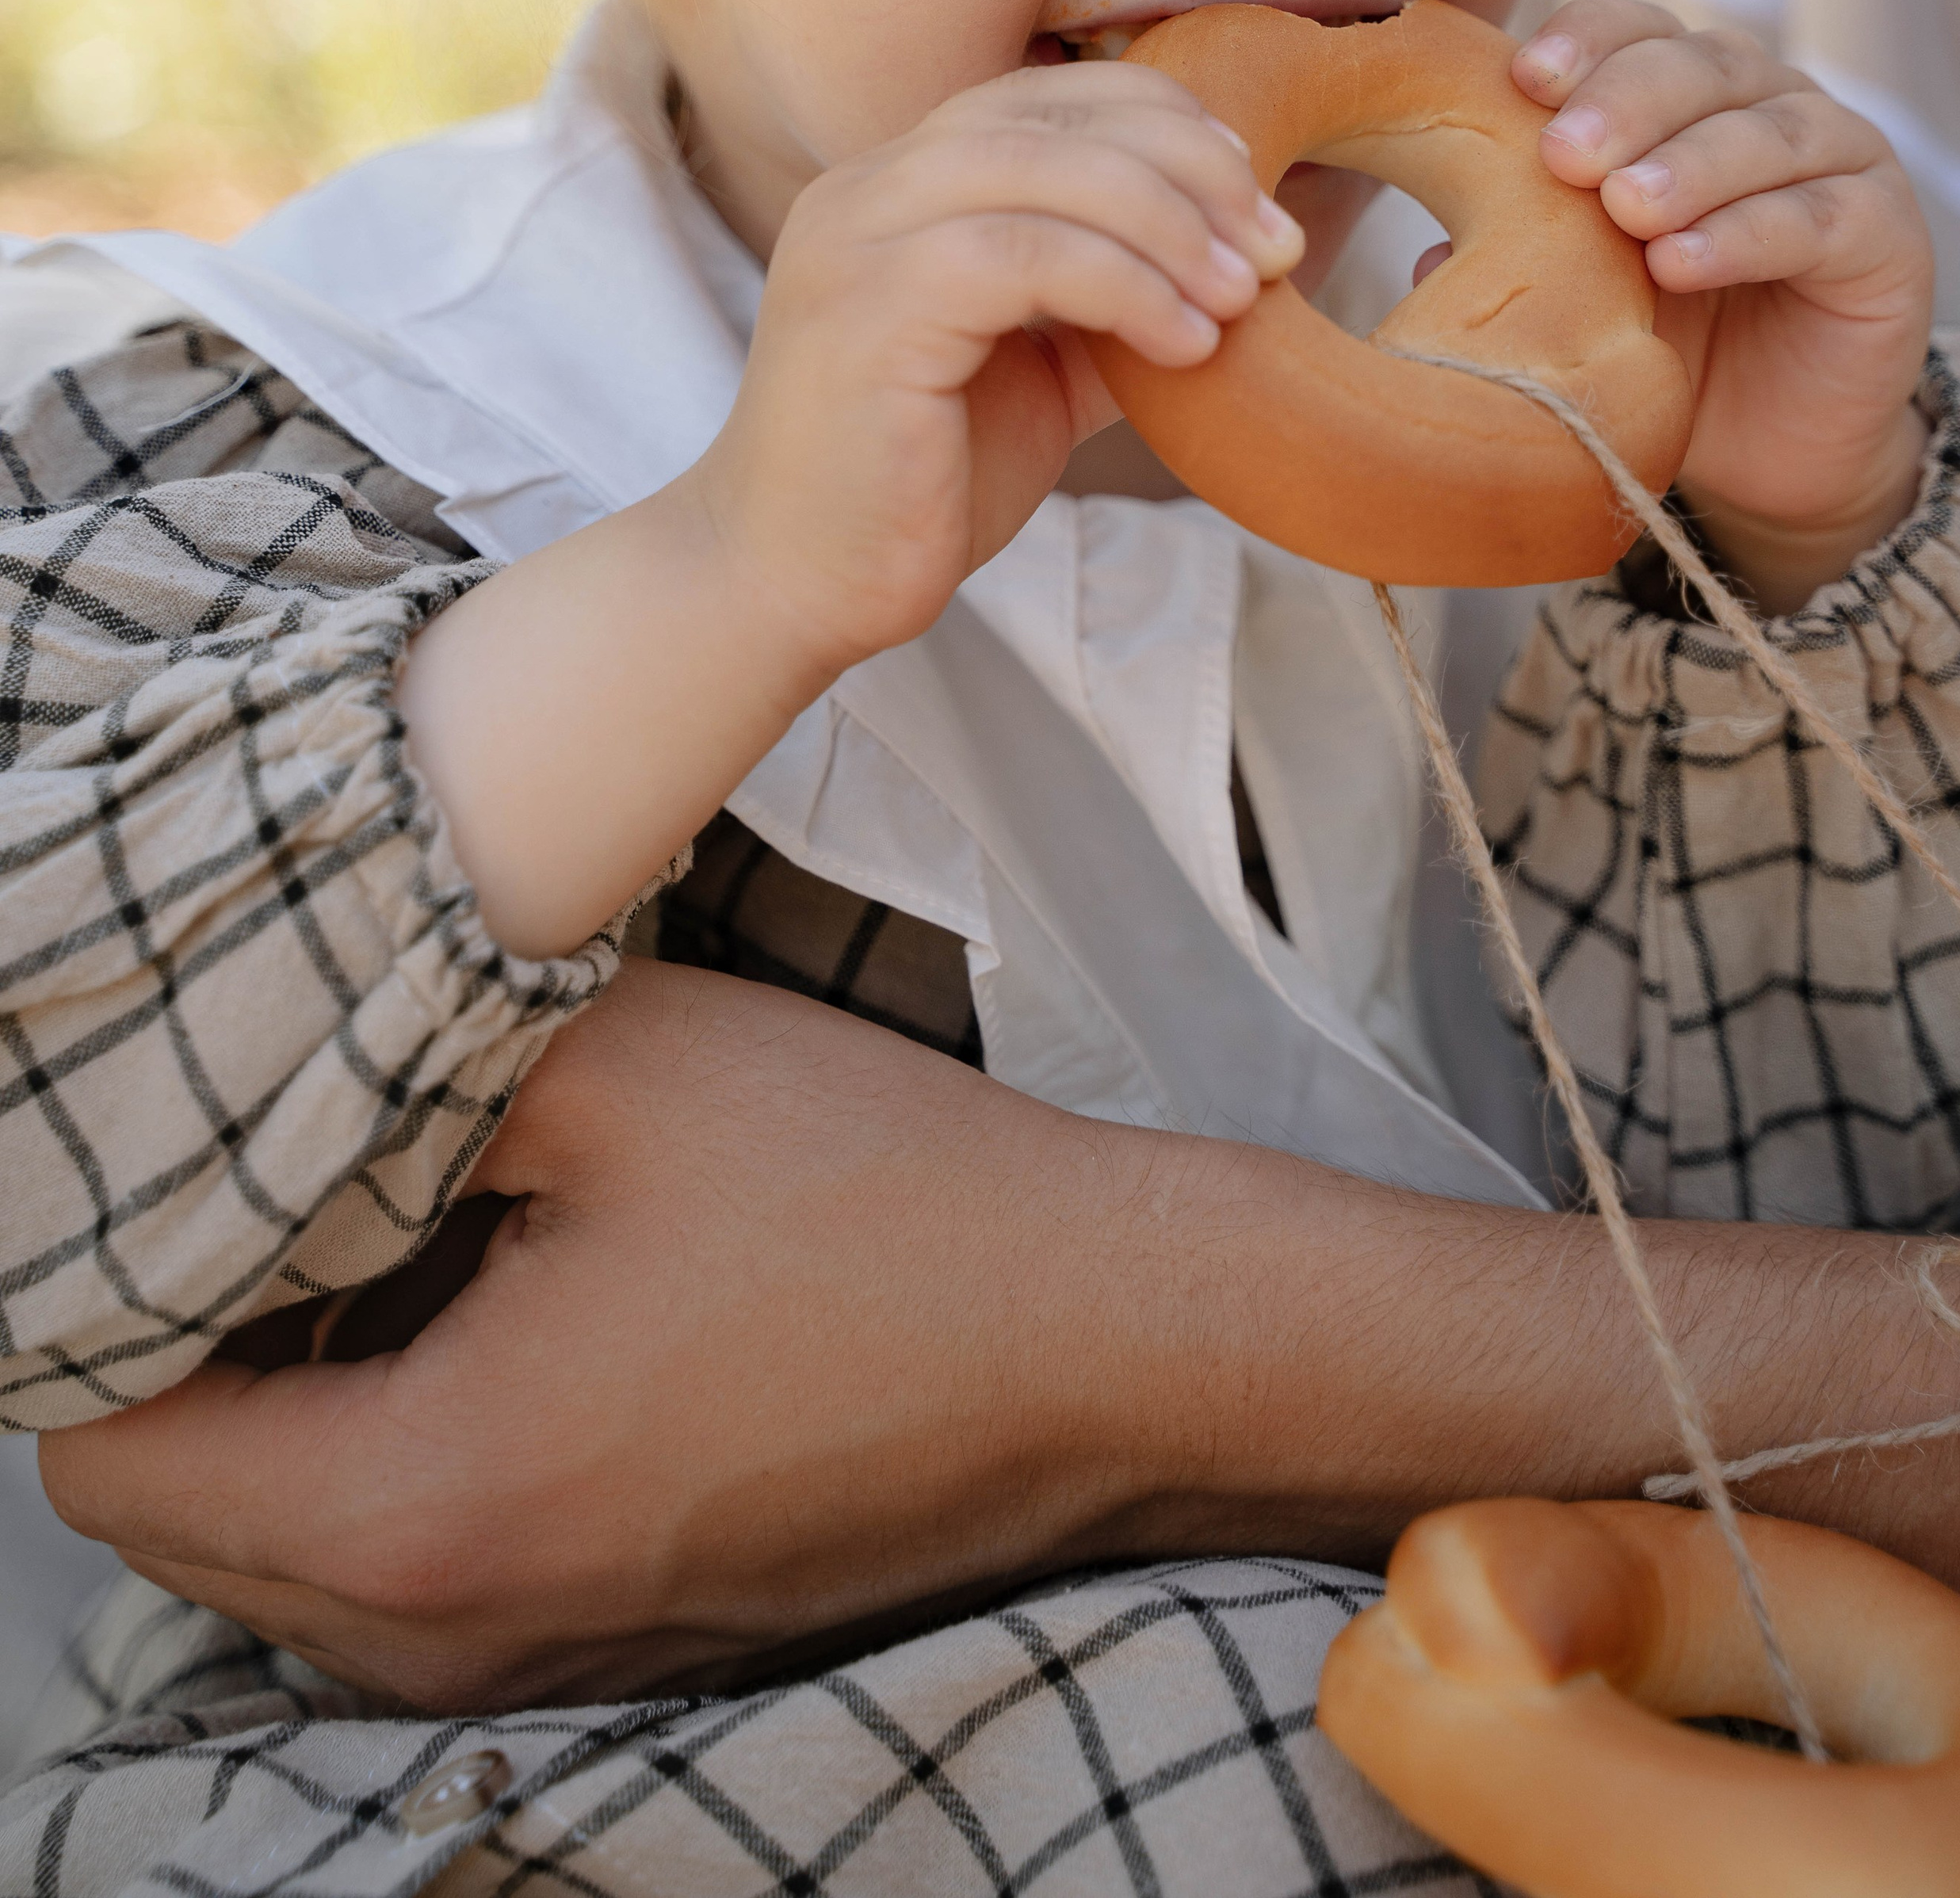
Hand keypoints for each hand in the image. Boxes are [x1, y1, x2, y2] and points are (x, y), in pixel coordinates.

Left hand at [42, 965, 1959, 1710]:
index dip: (106, 1282)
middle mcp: (446, 1625)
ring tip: (384, 1219)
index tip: (169, 1157)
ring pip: (278, 1549)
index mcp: (419, 1498)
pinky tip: (483, 1294)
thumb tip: (242, 1097)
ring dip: (284, 1396)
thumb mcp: (611, 1063)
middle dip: (186, 1342)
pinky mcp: (602, 1636)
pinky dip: (382, 1447)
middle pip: (169, 1517)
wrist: (1100, 1336)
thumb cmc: (876, 1197)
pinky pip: (401, 1563)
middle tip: (278, 1166)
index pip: (102, 1445)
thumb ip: (386, 1082)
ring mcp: (529, 1653)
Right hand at [399, 63, 1299, 953]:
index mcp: (902, 183)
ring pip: (1045, 169)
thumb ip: (1113, 304)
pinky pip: (1023, 257)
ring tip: (1245, 297)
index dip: (1168, 123)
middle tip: (1274, 246)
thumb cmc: (916, 482)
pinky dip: (1125, 288)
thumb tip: (1247, 269)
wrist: (794, 583)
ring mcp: (858, 239)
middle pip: (1057, 114)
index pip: (1050, 95)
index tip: (1254, 200)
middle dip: (1191, 167)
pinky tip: (1186, 344)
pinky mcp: (868, 310)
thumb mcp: (1040, 370)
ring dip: (1170, 225)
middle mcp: (869, 186)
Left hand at [1513, 1, 1934, 609]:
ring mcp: (1839, 159)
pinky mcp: (1888, 233)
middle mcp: (1767, 105)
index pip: (1637, 31)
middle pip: (1701, 65)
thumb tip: (1423, 259)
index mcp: (1685, 96)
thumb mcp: (1578, 299)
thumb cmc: (1658, 351)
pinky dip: (1747, 234)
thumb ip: (1518, 261)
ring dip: (1689, 164)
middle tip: (1564, 152)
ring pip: (1765, 132)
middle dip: (1626, 102)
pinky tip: (1682, 262)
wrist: (1767, 454)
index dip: (1585, 42)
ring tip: (1625, 209)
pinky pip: (1817, 218)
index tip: (1522, 79)